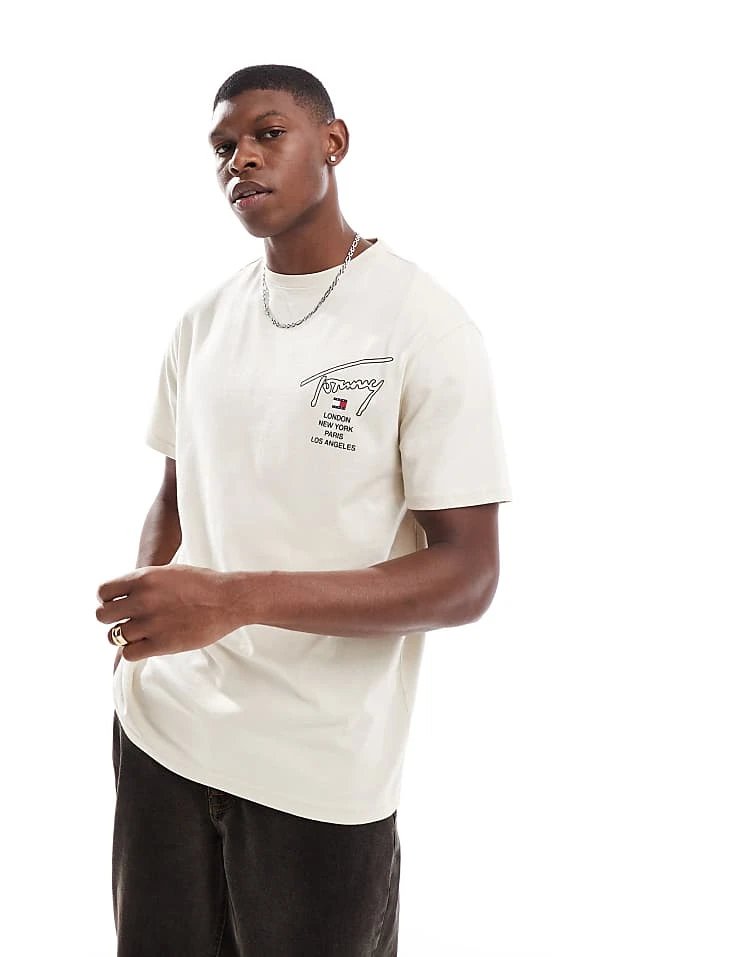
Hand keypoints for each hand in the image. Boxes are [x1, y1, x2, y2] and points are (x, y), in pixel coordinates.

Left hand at [96, 564, 237, 661]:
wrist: (228, 600)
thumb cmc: (202, 584)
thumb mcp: (168, 573)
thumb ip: (144, 583)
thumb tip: (122, 596)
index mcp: (144, 578)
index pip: (103, 592)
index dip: (107, 599)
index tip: (117, 604)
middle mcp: (143, 600)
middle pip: (103, 616)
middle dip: (111, 619)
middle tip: (125, 620)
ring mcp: (151, 623)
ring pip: (114, 636)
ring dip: (123, 636)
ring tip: (138, 633)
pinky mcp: (161, 644)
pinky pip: (129, 653)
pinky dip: (133, 651)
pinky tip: (145, 644)